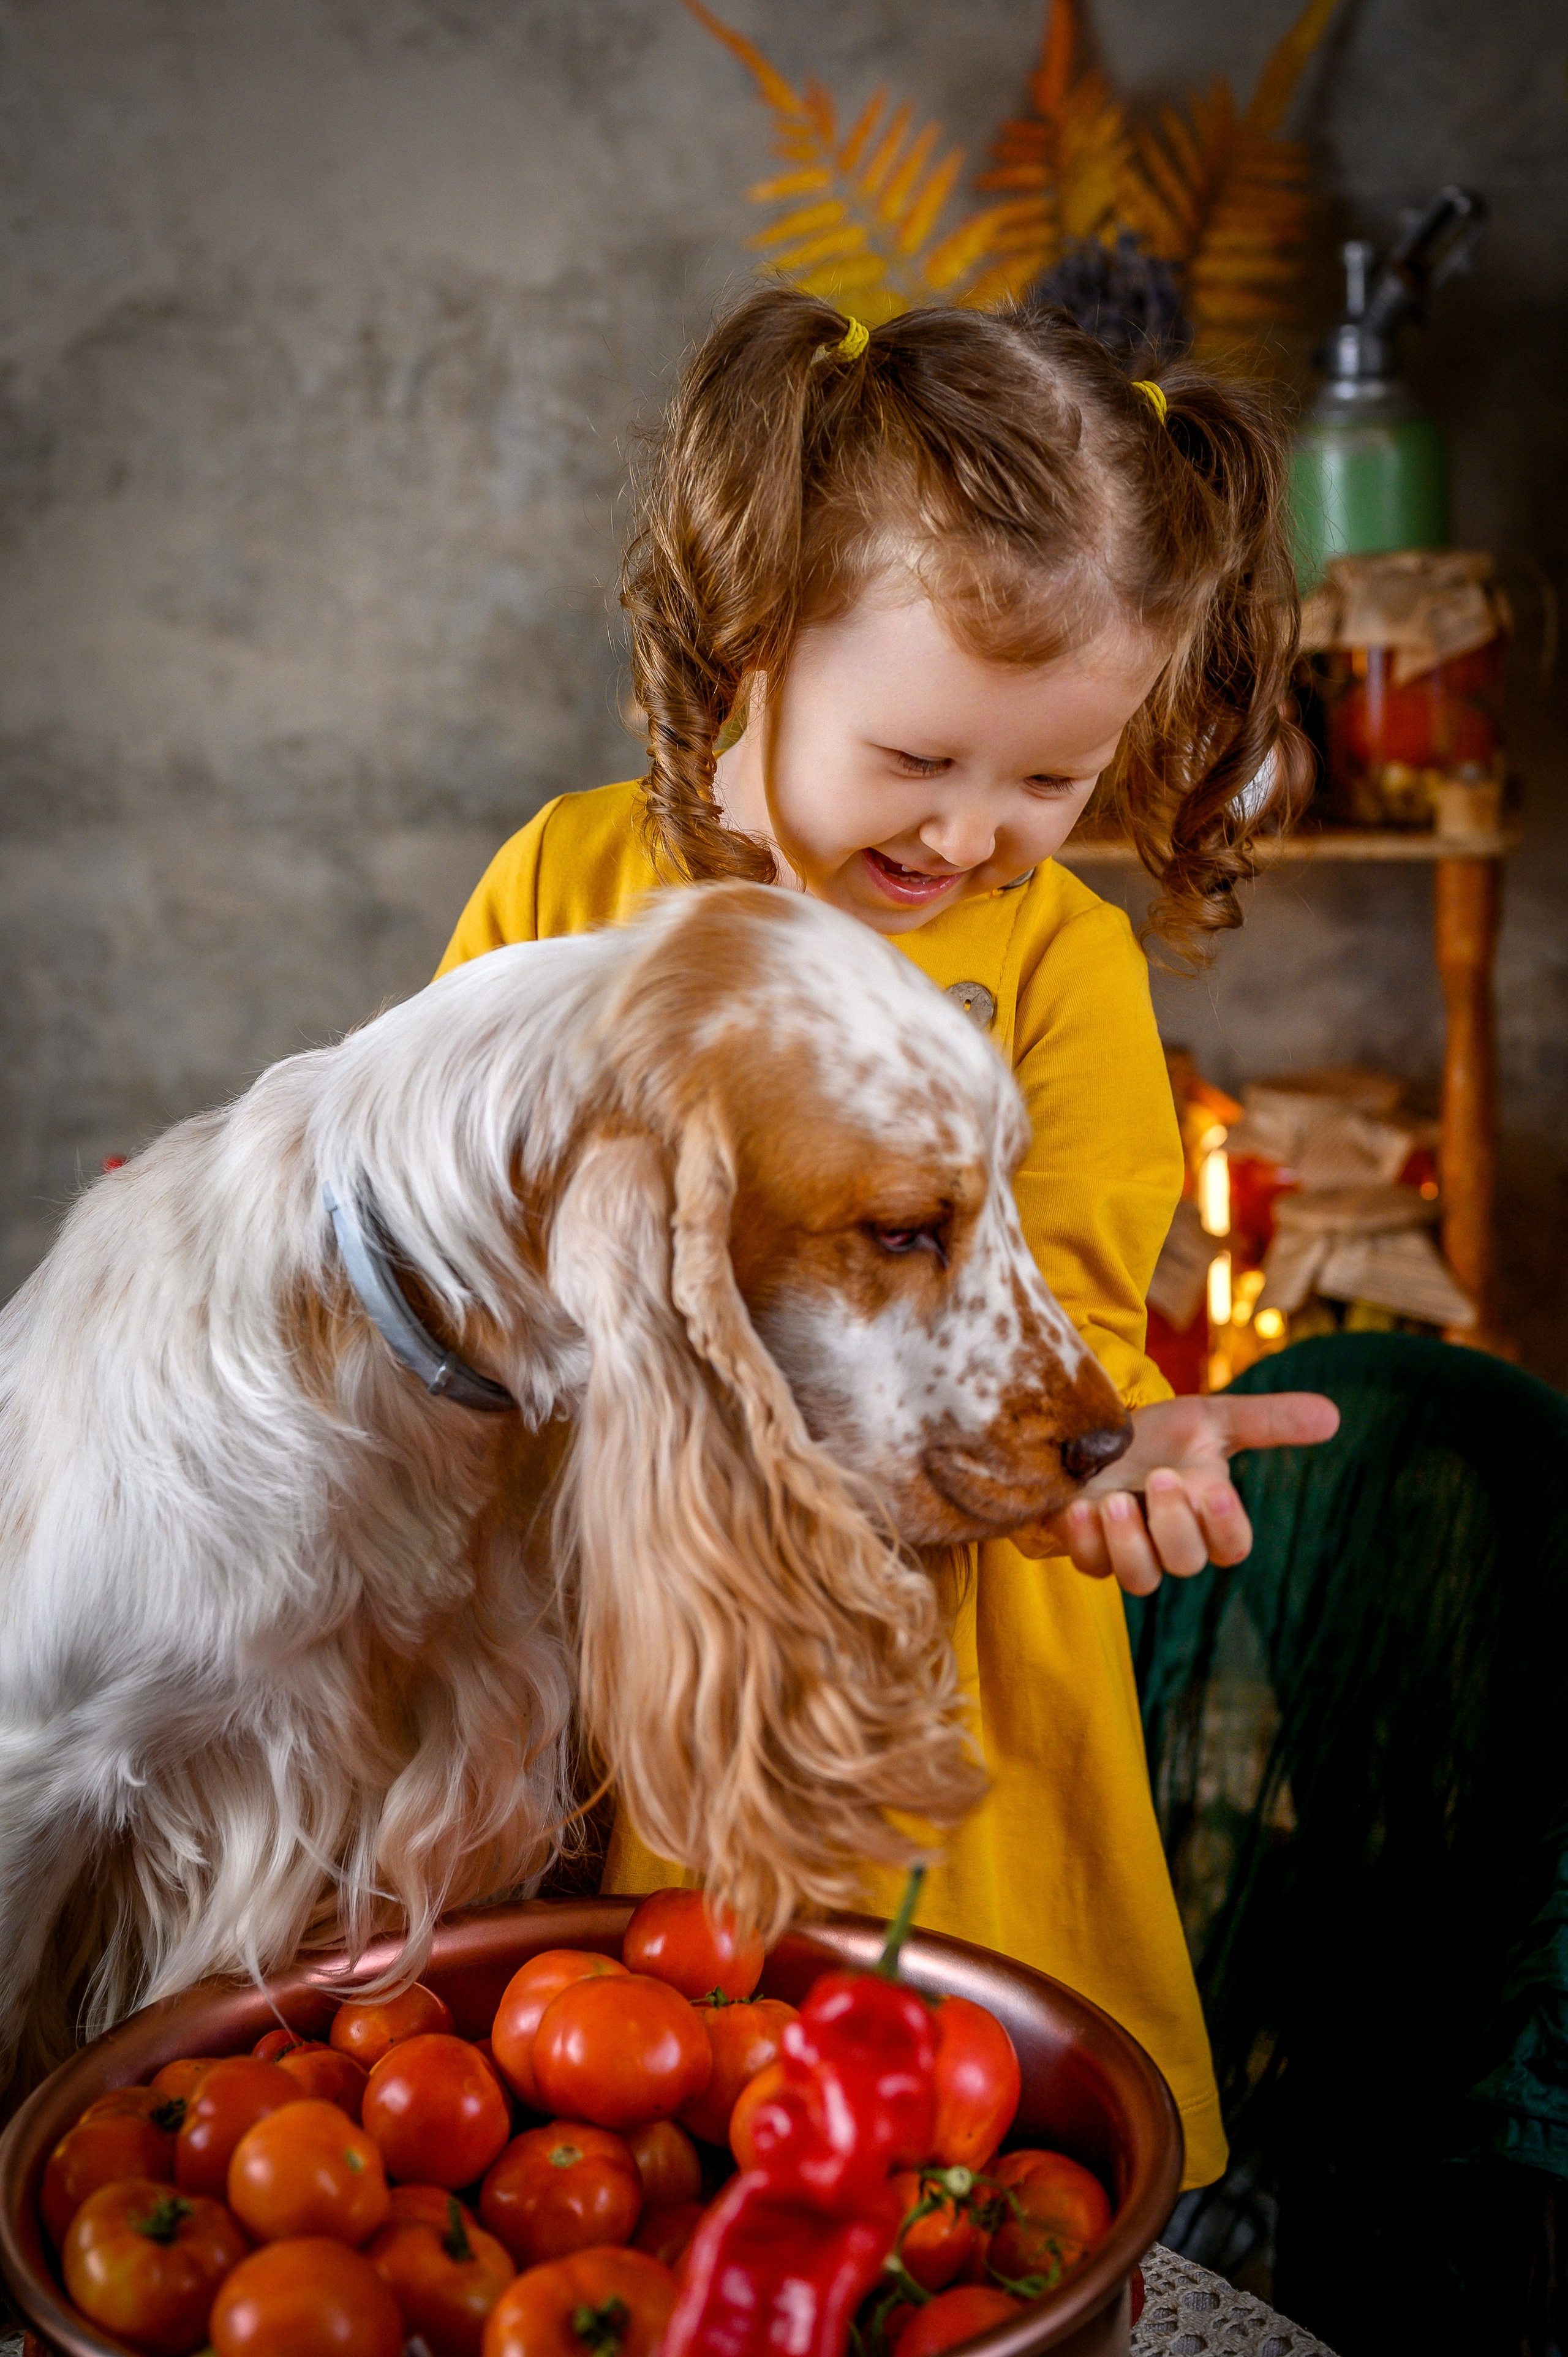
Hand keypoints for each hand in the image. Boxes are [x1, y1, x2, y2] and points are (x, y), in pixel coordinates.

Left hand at [1013, 1391, 1339, 1593]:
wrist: (1091, 1432)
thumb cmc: (1158, 1433)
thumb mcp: (1210, 1419)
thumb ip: (1268, 1420)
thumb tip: (1333, 1415)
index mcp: (1206, 1515)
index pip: (1232, 1545)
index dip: (1226, 1526)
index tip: (1214, 1490)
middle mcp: (1169, 1541)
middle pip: (1187, 1563)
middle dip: (1175, 1525)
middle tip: (1160, 1478)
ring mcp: (1126, 1549)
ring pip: (1140, 1579)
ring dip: (1129, 1543)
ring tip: (1116, 1500)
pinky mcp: (1086, 1546)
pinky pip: (1089, 1565)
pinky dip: (1084, 1540)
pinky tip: (1078, 1507)